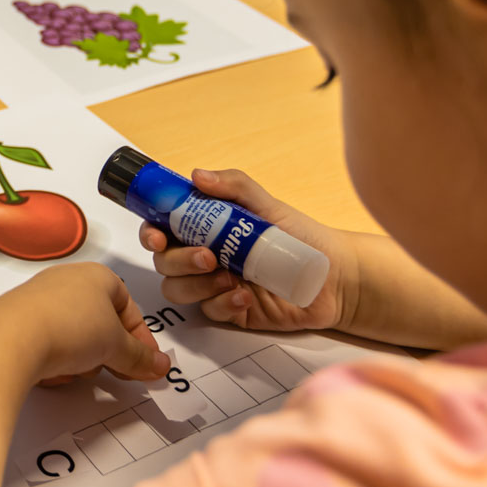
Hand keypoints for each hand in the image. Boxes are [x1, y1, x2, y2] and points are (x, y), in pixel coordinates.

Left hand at [0, 263, 170, 387]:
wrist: (11, 339)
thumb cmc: (70, 327)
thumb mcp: (116, 345)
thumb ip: (140, 357)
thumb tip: (160, 366)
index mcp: (97, 275)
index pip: (129, 308)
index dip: (141, 339)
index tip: (147, 365)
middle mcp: (67, 281)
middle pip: (101, 323)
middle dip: (110, 352)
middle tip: (117, 374)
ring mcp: (41, 300)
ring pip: (76, 336)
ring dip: (82, 359)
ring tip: (77, 371)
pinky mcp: (19, 320)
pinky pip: (49, 343)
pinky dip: (56, 360)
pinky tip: (53, 372)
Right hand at [141, 168, 357, 333]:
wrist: (335, 277)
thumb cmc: (303, 236)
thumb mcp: (268, 205)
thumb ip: (234, 187)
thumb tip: (197, 175)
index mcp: (207, 228)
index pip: (164, 229)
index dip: (151, 233)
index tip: (158, 236)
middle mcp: (205, 256)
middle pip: (165, 263)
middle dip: (178, 261)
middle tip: (207, 257)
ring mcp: (215, 285)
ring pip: (179, 290)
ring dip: (196, 284)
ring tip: (229, 277)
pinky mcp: (231, 311)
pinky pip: (209, 311)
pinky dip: (223, 303)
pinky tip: (246, 296)